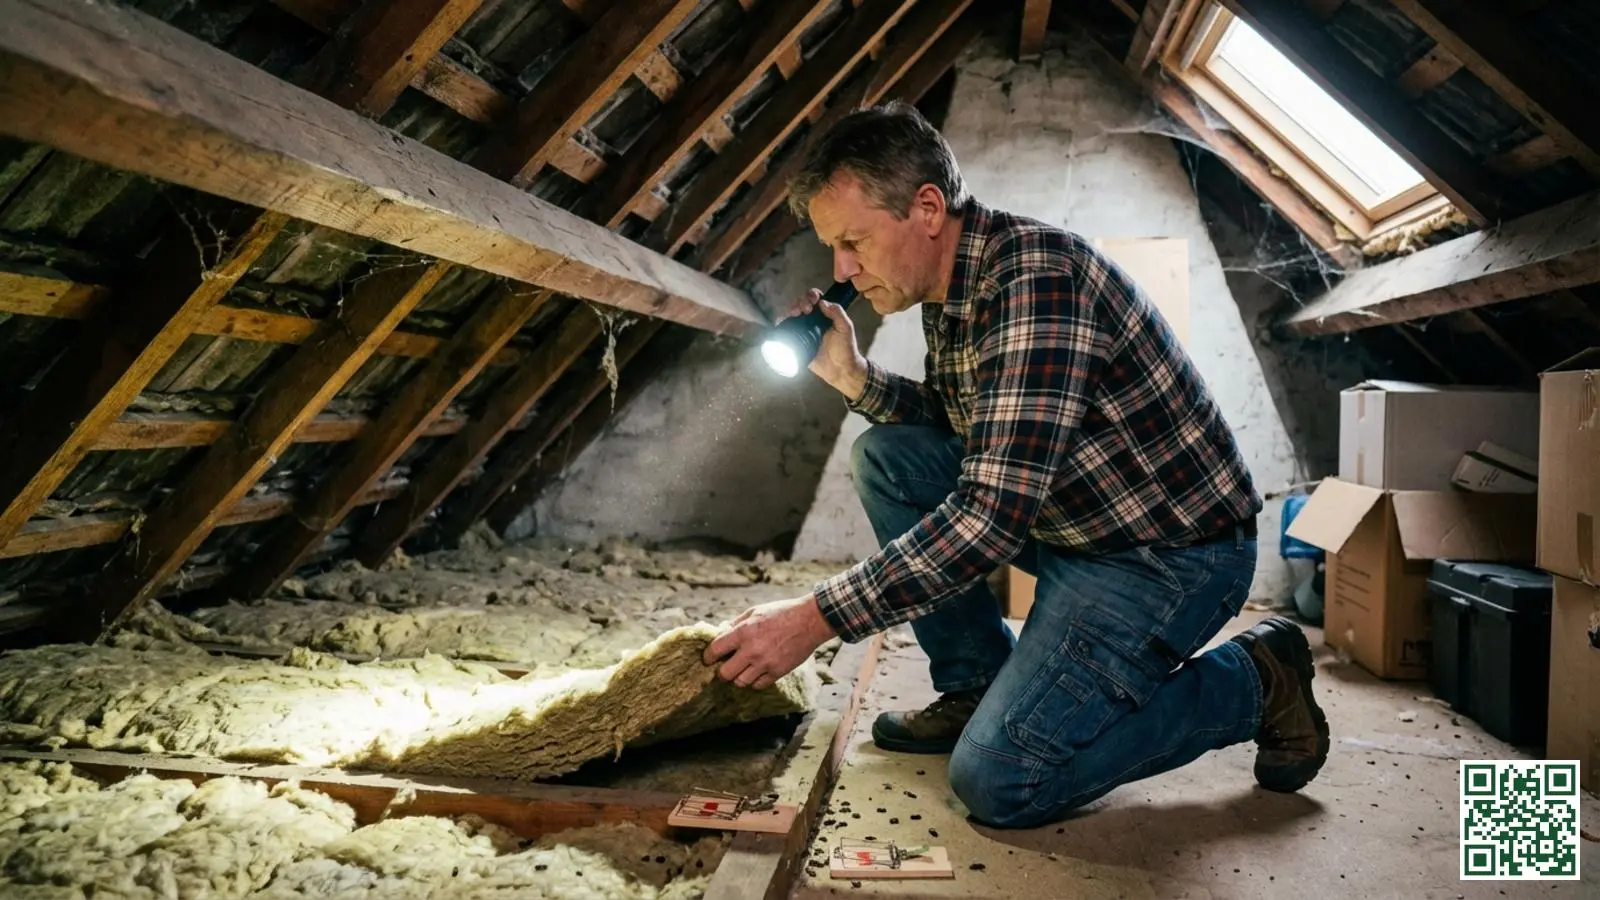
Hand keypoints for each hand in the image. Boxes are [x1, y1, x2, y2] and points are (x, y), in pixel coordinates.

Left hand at [703, 594, 836, 690]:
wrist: (810, 621)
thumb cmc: (781, 613)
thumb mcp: (755, 611)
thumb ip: (736, 624)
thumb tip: (720, 633)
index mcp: (743, 632)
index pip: (714, 651)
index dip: (708, 657)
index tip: (709, 658)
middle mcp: (752, 650)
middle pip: (724, 673)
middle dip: (721, 672)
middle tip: (725, 667)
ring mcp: (765, 663)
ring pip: (740, 682)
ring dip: (738, 677)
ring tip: (742, 670)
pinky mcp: (778, 672)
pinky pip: (758, 685)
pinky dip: (754, 681)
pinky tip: (757, 672)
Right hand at [783, 289, 867, 399]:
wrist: (840, 370)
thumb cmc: (845, 349)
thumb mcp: (846, 328)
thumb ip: (838, 313)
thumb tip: (823, 302)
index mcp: (825, 315)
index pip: (815, 299)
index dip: (811, 296)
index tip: (813, 301)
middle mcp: (813, 320)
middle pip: (801, 304)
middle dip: (800, 302)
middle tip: (804, 310)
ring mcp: (804, 331)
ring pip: (792, 314)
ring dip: (789, 310)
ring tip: (793, 314)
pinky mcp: (797, 341)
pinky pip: (786, 330)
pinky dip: (781, 323)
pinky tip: (781, 322)